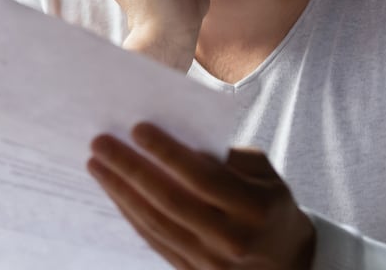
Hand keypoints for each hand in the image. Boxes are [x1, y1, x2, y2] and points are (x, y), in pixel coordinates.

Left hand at [88, 123, 315, 269]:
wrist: (287, 260)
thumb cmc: (269, 202)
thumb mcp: (262, 172)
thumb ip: (225, 156)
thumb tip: (174, 138)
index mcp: (254, 207)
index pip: (203, 178)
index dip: (168, 153)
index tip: (137, 128)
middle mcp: (232, 239)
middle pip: (171, 201)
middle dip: (131, 170)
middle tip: (101, 143)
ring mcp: (211, 262)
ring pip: (156, 223)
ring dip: (121, 192)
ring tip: (97, 164)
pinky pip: (154, 241)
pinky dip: (130, 214)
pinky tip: (114, 192)